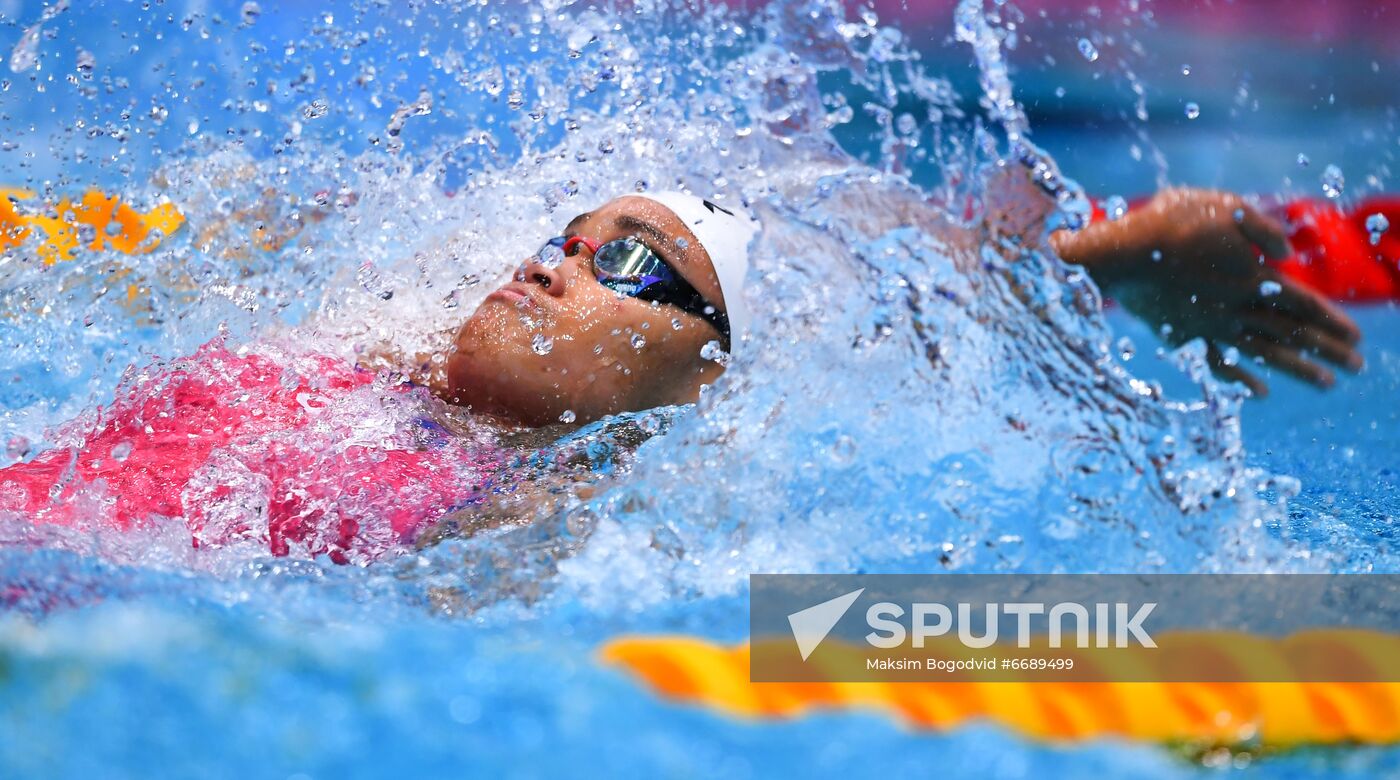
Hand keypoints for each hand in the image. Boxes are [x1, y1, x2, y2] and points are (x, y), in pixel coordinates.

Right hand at [1053, 188, 1362, 396]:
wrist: (1120, 255)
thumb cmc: (1170, 223)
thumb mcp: (1224, 208)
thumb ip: (1261, 229)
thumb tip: (1286, 252)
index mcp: (1252, 277)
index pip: (1304, 305)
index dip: (1332, 321)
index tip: (1357, 338)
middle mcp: (1237, 309)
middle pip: (1292, 334)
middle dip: (1328, 350)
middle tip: (1358, 367)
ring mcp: (1211, 326)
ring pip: (1264, 354)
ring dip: (1298, 370)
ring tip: (1326, 384)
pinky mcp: (1186, 334)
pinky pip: (1220, 364)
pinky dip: (1242, 380)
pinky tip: (1259, 392)